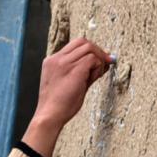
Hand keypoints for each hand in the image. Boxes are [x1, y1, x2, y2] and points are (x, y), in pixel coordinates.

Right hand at [22, 37, 112, 156]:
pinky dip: (98, 67)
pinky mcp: (74, 69)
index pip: (75, 45)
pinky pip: (93, 59)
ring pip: (89, 48)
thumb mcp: (67, 83)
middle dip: (97, 50)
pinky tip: (93, 79)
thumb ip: (81, 71)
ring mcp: (64, 63)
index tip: (99, 60)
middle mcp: (56, 58)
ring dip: (98, 60)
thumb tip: (102, 63)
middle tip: (106, 63)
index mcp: (52, 61)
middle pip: (83, 41)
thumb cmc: (58, 105)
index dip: (90, 50)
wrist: (50, 115)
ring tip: (96, 75)